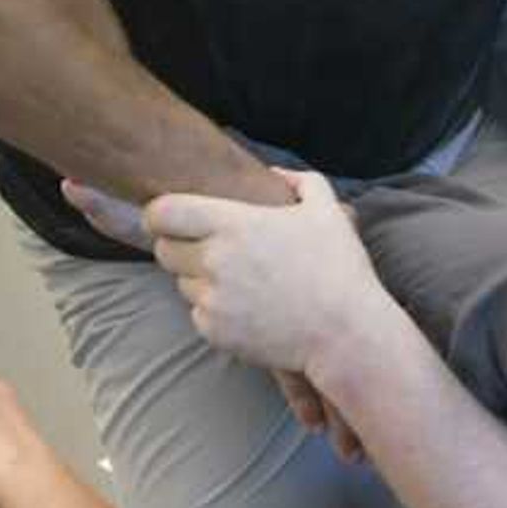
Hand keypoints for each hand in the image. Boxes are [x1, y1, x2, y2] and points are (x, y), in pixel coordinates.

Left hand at [132, 169, 396, 384]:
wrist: (346, 334)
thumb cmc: (339, 270)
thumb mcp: (329, 213)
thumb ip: (301, 182)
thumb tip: (276, 173)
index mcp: (234, 225)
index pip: (162, 212)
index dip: (160, 214)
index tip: (171, 220)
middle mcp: (214, 260)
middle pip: (164, 249)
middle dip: (180, 247)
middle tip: (211, 252)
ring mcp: (211, 298)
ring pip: (182, 282)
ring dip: (201, 280)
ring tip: (243, 283)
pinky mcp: (213, 330)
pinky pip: (198, 313)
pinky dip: (216, 310)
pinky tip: (250, 309)